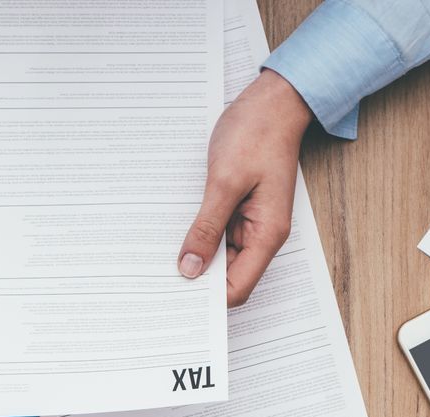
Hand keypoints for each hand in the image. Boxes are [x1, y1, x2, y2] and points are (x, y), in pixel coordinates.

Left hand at [178, 71, 312, 306]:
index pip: (238, 288)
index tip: (176, 300)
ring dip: (194, 256)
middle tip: (158, 283)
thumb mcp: (225, 182)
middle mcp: (260, 235)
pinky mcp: (237, 209)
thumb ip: (207, 227)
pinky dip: (196, 236)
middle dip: (197, 281)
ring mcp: (249, 223)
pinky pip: (215, 234)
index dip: (209, 300)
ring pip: (218, 257)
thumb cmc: (256, 134)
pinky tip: (174, 233)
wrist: (271, 102)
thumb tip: (191, 268)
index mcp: (267, 234)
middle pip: (227, 278)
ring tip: (160, 259)